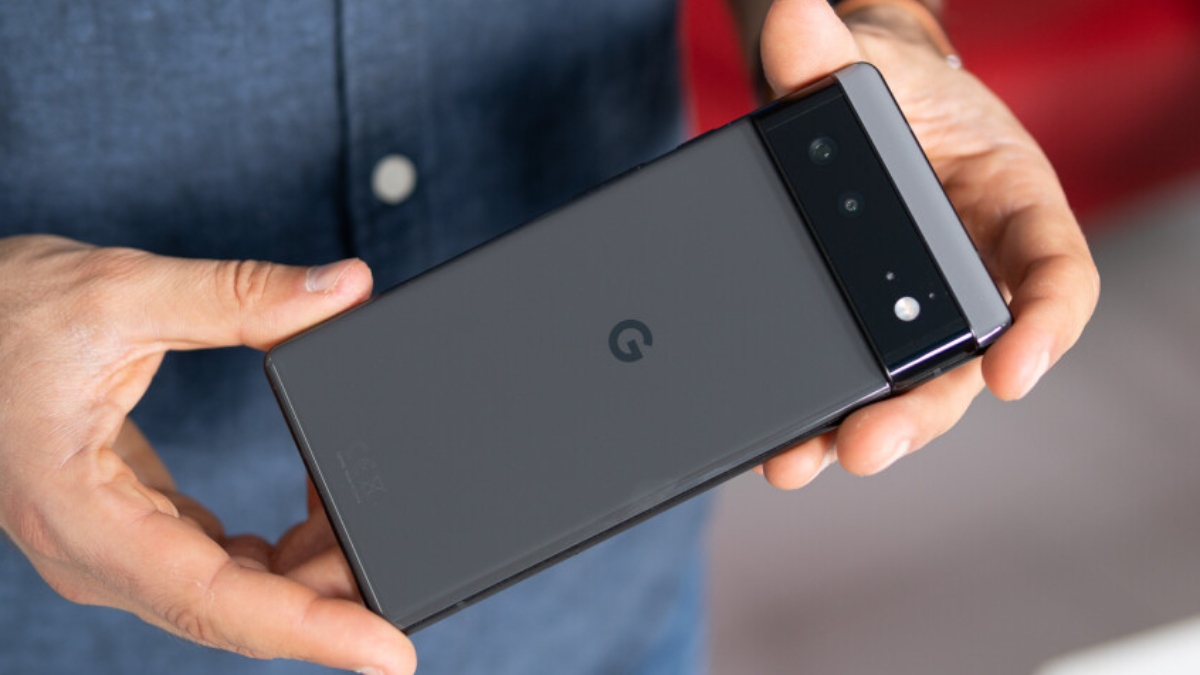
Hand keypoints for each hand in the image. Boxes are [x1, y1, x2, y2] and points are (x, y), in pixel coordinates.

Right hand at [0, 235, 415, 673]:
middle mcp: (94, 552)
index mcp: (83, 515)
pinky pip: (211, 564)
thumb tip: (345, 289)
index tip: (390, 653)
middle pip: (234, 609)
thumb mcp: (122, 292)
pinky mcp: (125, 525)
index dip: (315, 632)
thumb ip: (240, 295)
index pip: (218, 601)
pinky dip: (271, 552)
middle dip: (329, 597)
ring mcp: (109, 546)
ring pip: (226, 591)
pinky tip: (311, 517)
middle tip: (406, 565)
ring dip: (304, 572)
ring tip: (364, 524)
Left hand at [753, 0, 1099, 487]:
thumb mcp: (871, 67)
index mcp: (1013, 208)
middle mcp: (976, 274)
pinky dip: (822, 409)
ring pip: (910, 390)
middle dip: (921, 411)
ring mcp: (921, 311)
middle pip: (968, 362)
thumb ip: (833, 54)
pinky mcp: (867, 330)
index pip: (1055, 275)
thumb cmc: (892, 92)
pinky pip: (855, 377)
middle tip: (865, 445)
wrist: (859, 115)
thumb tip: (789, 24)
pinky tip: (782, 436)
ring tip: (797, 460)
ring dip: (859, 429)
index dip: (1046, 326)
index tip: (1014, 369)